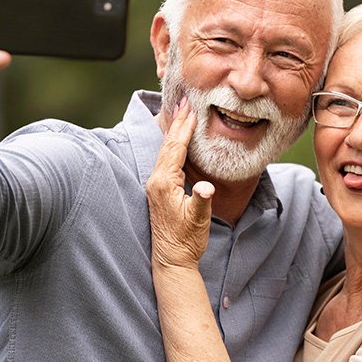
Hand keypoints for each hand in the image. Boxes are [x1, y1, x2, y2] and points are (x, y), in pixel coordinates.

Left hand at [146, 101, 214, 269]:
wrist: (172, 261)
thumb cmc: (186, 241)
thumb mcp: (198, 220)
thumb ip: (201, 200)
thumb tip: (206, 186)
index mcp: (163, 184)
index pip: (175, 148)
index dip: (183, 128)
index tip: (190, 108)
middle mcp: (156, 181)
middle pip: (167, 144)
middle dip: (176, 122)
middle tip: (184, 100)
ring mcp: (155, 185)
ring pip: (165, 150)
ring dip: (174, 130)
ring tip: (181, 112)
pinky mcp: (159, 190)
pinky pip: (166, 159)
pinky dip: (173, 144)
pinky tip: (178, 139)